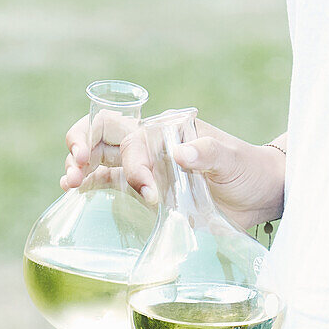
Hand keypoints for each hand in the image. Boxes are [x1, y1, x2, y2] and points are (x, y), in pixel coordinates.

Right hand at [61, 115, 285, 228]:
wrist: (260, 196)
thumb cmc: (249, 170)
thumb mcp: (234, 160)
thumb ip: (210, 154)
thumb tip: (182, 153)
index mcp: (166, 132)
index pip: (129, 133)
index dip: (126, 155)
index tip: (141, 187)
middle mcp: (149, 147)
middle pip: (102, 138)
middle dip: (83, 149)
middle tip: (75, 172)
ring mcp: (145, 171)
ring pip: (100, 162)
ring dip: (80, 170)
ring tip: (68, 184)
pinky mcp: (145, 195)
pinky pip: (110, 187)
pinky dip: (91, 189)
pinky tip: (75, 195)